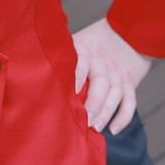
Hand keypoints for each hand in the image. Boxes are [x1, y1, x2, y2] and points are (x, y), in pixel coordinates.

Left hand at [72, 17, 151, 133]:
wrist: (125, 34)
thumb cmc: (91, 44)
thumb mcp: (75, 43)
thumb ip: (61, 59)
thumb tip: (34, 78)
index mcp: (86, 51)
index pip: (81, 63)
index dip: (77, 77)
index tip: (71, 92)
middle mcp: (104, 62)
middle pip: (101, 82)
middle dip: (94, 103)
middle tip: (84, 120)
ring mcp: (118, 73)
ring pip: (115, 94)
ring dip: (106, 112)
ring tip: (95, 127)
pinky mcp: (130, 83)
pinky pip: (130, 101)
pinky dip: (123, 117)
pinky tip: (113, 129)